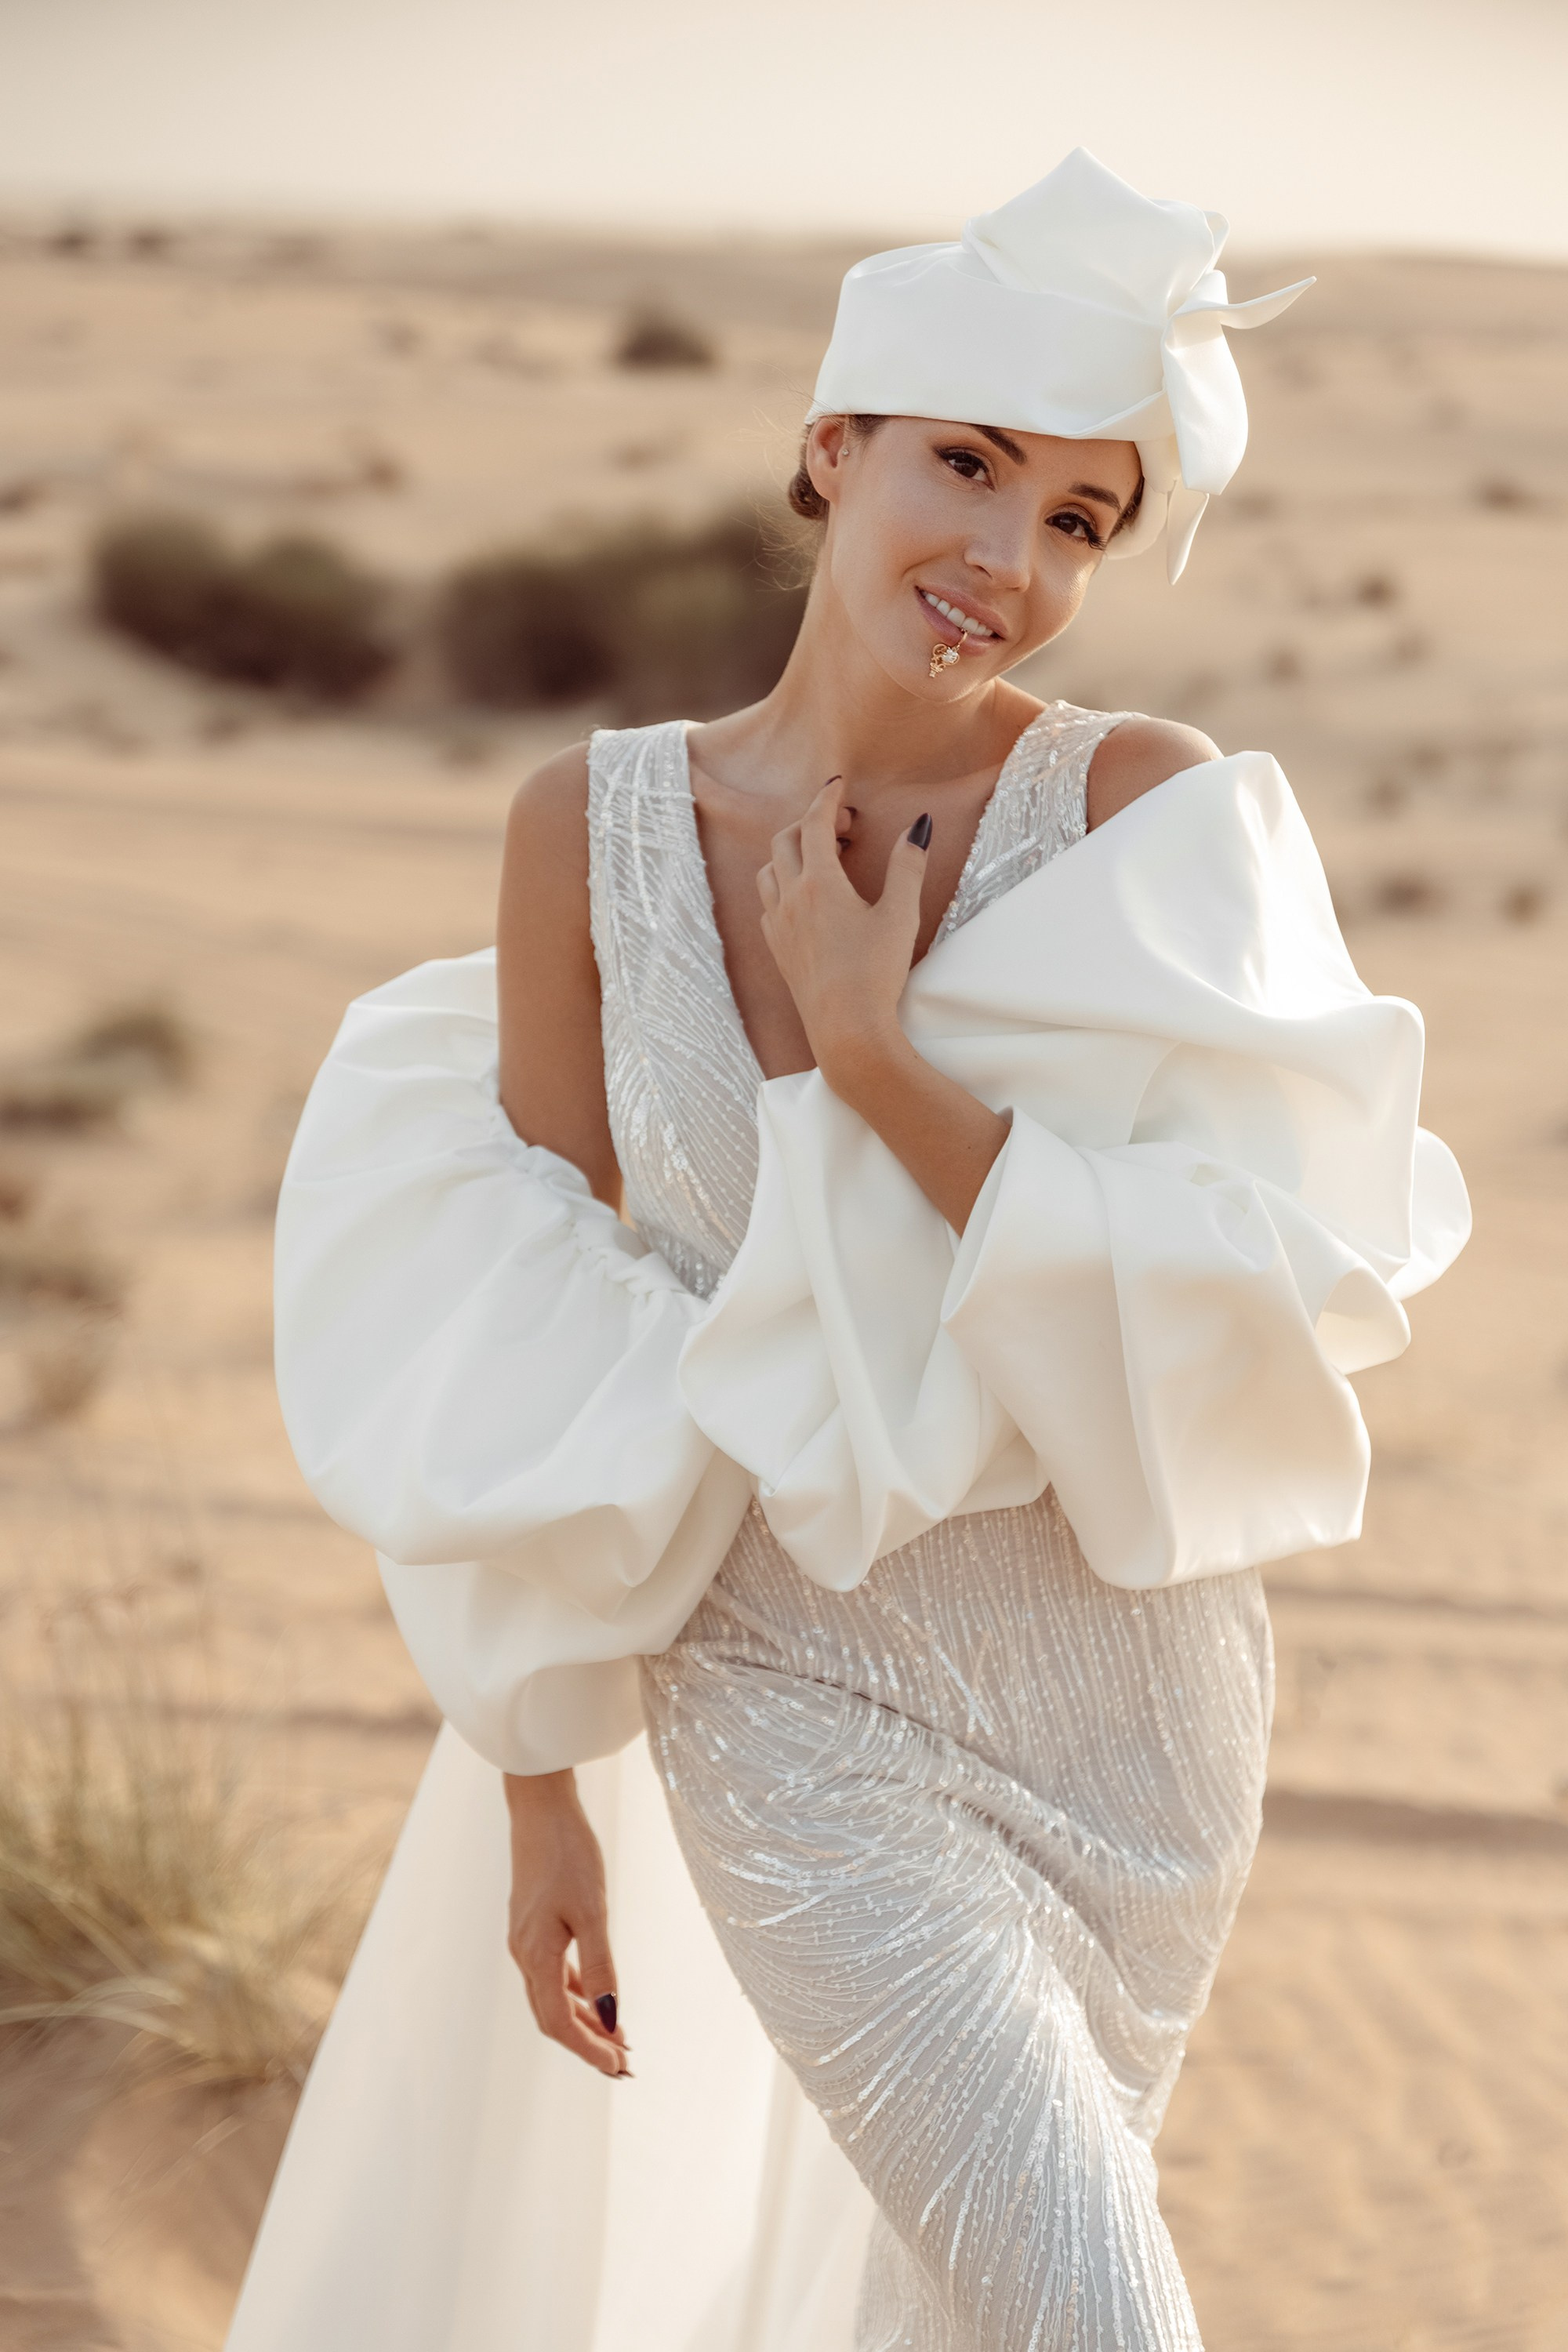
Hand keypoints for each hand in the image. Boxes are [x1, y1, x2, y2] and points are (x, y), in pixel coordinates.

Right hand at [504, 1769, 630, 2077]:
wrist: (541, 1809)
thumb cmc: (568, 1854)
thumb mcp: (592, 1910)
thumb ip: (600, 1966)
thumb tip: (612, 2017)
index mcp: (534, 1955)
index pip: (559, 2023)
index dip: (588, 2050)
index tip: (620, 2067)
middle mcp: (524, 1954)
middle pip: (553, 2018)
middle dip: (587, 2045)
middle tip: (624, 2065)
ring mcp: (527, 1941)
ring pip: (553, 1998)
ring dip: (585, 2022)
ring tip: (619, 2040)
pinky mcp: (534, 1927)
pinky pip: (554, 1975)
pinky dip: (577, 1995)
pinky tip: (599, 1999)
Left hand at [756, 780, 931, 1085]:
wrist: (847, 1031)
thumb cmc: (876, 974)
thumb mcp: (900, 916)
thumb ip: (907, 866)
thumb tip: (918, 826)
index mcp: (819, 884)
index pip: (813, 824)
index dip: (825, 798)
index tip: (837, 783)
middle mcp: (790, 899)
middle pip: (784, 841)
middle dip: (810, 822)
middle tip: (843, 826)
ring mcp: (778, 926)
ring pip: (769, 871)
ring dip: (789, 852)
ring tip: (822, 857)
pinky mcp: (777, 951)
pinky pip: (767, 903)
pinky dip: (781, 885)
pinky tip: (804, 898)